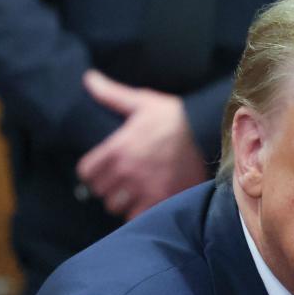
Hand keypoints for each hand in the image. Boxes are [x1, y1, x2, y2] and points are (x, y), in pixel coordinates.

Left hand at [76, 70, 208, 218]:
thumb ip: (111, 95)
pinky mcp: (162, 199)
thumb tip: (88, 78)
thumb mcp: (142, 102)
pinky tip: (145, 202)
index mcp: (117, 148)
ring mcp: (144, 188)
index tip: (99, 170)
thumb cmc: (173, 117)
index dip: (91, 172)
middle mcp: (127, 171)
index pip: (86, 173)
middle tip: (117, 181)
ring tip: (131, 193)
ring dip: (121, 201)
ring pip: (117, 206)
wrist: (207, 132)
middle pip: (100, 192)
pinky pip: (137, 216)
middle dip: (107, 187)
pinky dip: (138, 212)